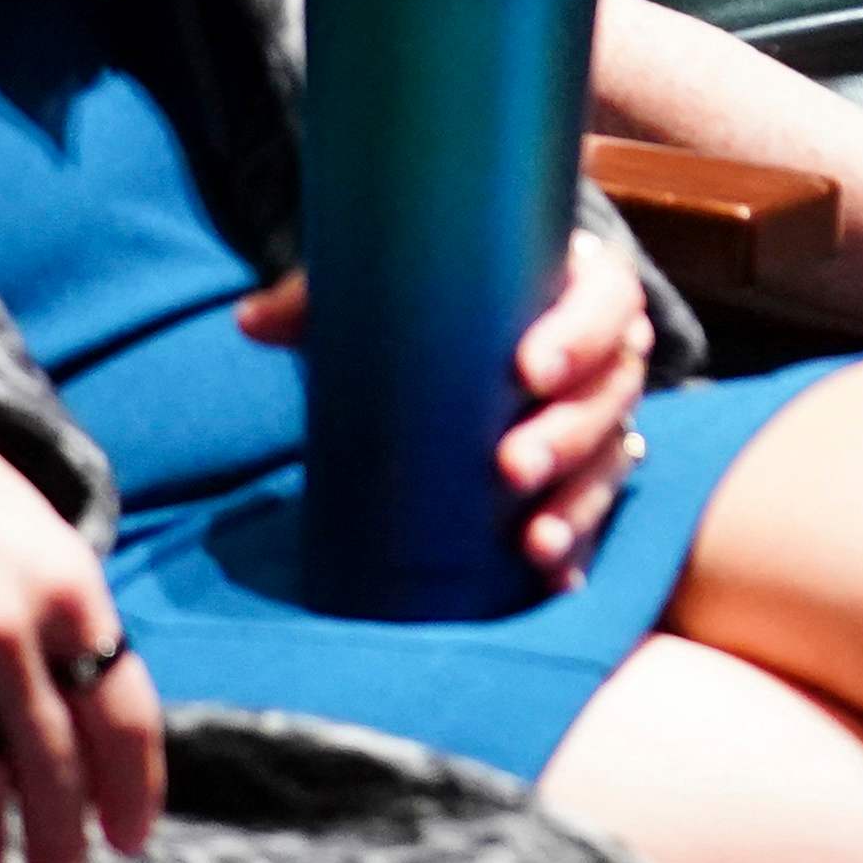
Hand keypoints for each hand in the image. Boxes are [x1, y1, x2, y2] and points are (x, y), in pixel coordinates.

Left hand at [236, 241, 653, 587]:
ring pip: (612, 458)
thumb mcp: (395, 284)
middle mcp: (606, 353)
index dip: (579, 332)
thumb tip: (250, 322)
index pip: (605, 297)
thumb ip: (326, 295)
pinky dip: (579, 548)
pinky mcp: (585, 476)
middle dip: (567, 432)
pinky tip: (553, 578)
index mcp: (578, 284)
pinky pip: (597, 514)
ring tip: (531, 541)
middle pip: (612, 389)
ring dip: (577, 501)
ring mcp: (602, 418)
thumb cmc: (446, 298)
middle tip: (508, 466)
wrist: (481, 331)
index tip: (525, 368)